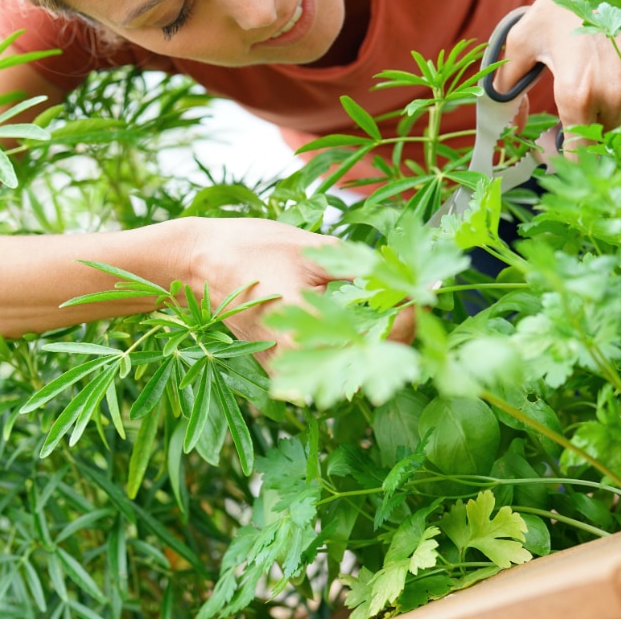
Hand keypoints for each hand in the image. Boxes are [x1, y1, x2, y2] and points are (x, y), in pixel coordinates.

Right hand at [178, 217, 413, 365]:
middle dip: (397, 335)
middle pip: (368, 365)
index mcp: (303, 326)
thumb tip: (407, 276)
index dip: (408, 318)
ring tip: (388, 312)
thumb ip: (360, 267)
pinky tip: (359, 322)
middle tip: (411, 301)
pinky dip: (349, 349)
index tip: (424, 291)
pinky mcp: (280, 370)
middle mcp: (293, 360)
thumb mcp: (310, 247)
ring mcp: (285, 371)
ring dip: (375, 346)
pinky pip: (325, 370)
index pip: (375, 340)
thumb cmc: (249, 249)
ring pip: (348, 373)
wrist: (196, 263)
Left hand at [496, 0, 620, 144]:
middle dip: (591, 138)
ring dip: (616, 118)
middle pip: (605, 142)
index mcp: (576, 94)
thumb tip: (503, 113)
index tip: (560, 152)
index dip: (568, 160)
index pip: (577, 155)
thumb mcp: (525, 37)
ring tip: (601, 90)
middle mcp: (615, 96)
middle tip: (577, 122)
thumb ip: (507, 81)